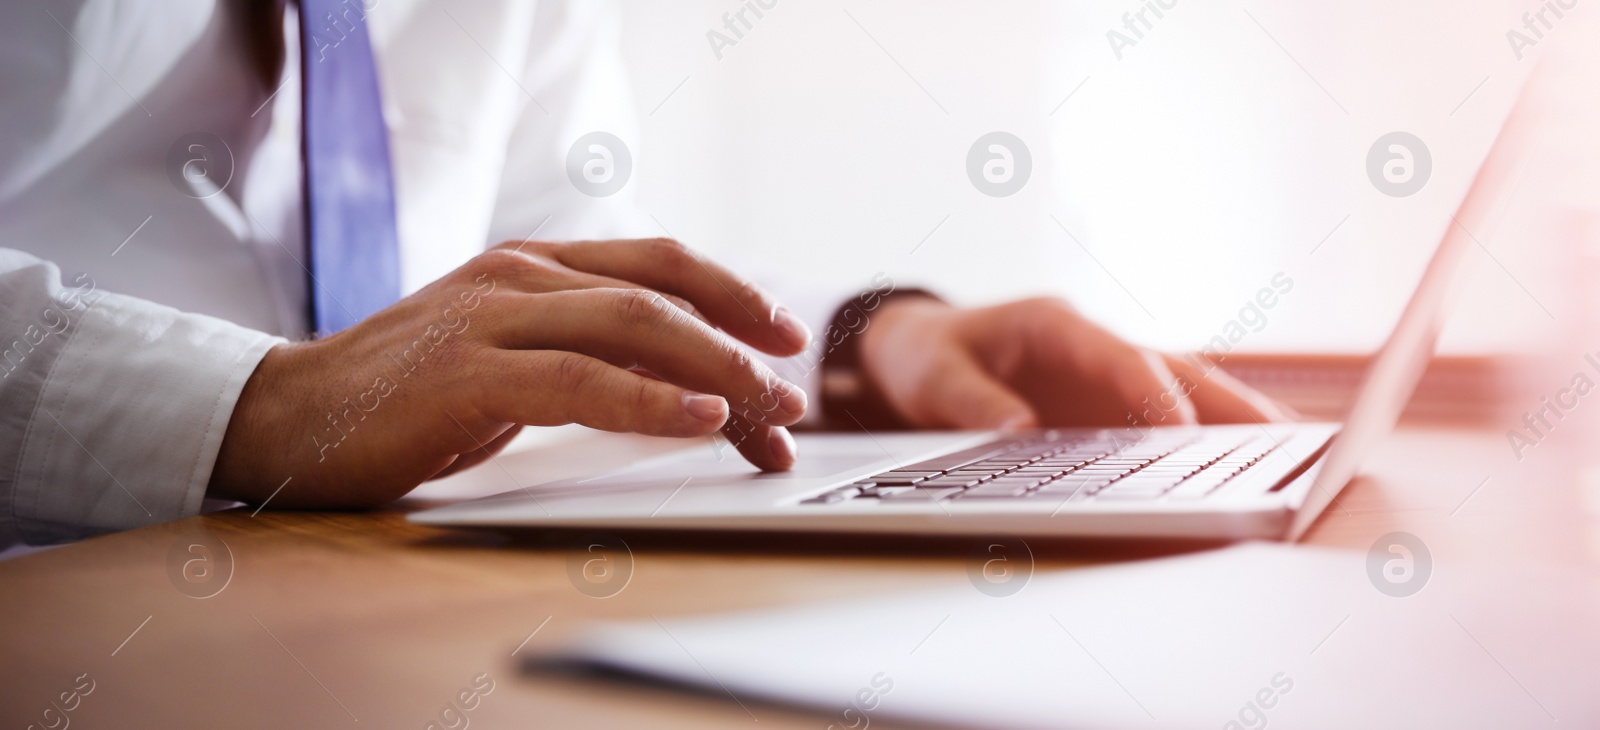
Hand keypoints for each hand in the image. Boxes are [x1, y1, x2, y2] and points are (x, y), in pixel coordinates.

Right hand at [209, 238, 811, 508]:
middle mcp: (520, 276)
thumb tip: (684, 383)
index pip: (657, 264)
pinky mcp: (467, 374)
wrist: (289, 418)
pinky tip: (700, 419)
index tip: (785, 336)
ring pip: (634, 328)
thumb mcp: (509, 357)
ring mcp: (492, 317)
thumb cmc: (407, 397)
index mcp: (534, 265)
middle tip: (791, 398)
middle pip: (661, 295)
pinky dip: (651, 401)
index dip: (732, 292)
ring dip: (717, 374)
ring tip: (768, 416)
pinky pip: (582, 382)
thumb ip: (580, 352)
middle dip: (739, 345)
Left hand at [857, 296, 1287, 429]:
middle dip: (1229, 403)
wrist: (915, 351)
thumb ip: (971, 402)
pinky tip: (1253, 467)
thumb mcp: (931, 375)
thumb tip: (1019, 431)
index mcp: (1055, 325)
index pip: (1117, 356)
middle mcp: (1096, 347)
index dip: (1151, 392)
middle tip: (1285, 438)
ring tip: (1297, 455)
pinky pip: (1170, 422)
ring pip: (1187, 395)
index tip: (1181, 429)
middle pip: (1175, 372)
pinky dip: (1212, 441)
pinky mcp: (1111, 408)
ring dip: (1238, 422)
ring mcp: (1110, 379)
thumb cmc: (924, 355)